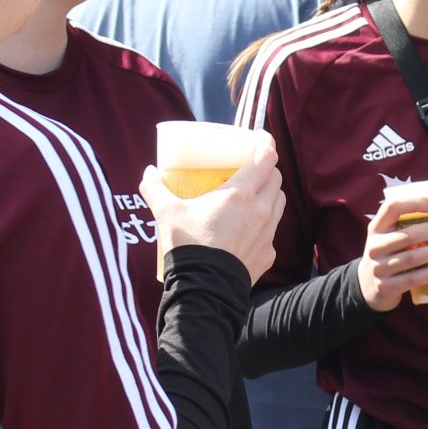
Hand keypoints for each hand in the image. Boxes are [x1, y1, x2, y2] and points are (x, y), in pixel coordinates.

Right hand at [143, 132, 283, 285]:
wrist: (204, 288)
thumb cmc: (188, 245)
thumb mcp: (167, 213)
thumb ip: (156, 189)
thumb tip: (148, 173)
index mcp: (240, 193)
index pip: (266, 158)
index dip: (266, 144)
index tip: (260, 139)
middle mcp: (261, 209)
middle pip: (276, 178)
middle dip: (266, 170)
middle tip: (251, 170)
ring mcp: (268, 232)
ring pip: (279, 203)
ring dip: (269, 195)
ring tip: (252, 197)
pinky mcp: (268, 253)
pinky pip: (272, 232)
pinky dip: (264, 226)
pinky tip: (247, 230)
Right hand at [355, 189, 427, 311]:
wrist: (369, 287)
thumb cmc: (391, 254)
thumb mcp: (397, 235)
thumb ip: (424, 221)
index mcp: (377, 227)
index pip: (392, 207)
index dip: (415, 203)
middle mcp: (375, 246)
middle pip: (407, 235)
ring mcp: (379, 268)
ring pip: (413, 257)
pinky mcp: (387, 287)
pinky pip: (414, 278)